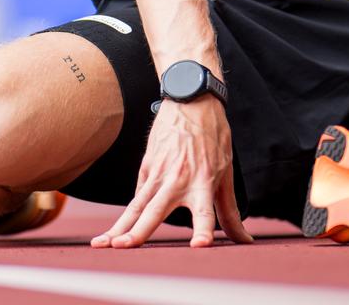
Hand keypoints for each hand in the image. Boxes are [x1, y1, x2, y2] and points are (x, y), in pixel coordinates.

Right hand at [91, 96, 252, 248]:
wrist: (191, 100)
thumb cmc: (214, 137)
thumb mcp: (226, 173)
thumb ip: (230, 212)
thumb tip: (245, 241)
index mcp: (204, 181)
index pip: (205, 211)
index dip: (203, 229)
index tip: (200, 245)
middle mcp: (178, 179)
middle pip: (155, 211)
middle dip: (138, 231)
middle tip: (122, 247)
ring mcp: (158, 173)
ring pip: (137, 205)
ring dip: (119, 226)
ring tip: (103, 244)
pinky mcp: (147, 166)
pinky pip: (138, 195)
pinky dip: (128, 214)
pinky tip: (115, 232)